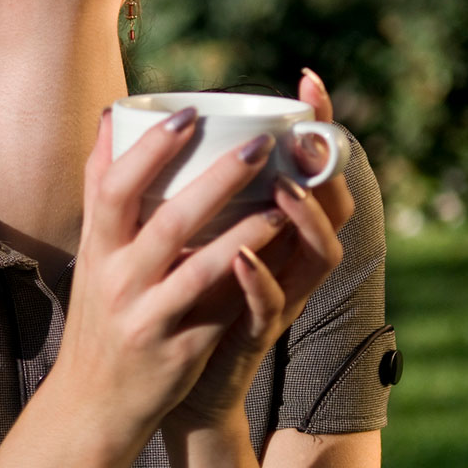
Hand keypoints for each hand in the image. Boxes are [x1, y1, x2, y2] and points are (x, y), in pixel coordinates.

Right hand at [52, 105, 290, 451]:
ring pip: (197, 265)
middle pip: (164, 219)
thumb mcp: (92, 252)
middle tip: (259, 141)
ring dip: (244, 225)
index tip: (190, 113)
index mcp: (97, 248)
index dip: (149, 148)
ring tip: (284, 191)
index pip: (112, 187)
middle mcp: (116, 279)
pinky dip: (248, 275)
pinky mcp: (175, 350)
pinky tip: (276, 250)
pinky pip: (217, 308)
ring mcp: (146, 316)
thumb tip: (110, 117)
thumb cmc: (101, 314)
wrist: (92, 403)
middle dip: (215, 177)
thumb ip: (102, 189)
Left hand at [162, 69, 354, 432]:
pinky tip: (238, 253)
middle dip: (326, 166)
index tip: (308, 81)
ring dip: (301, 219)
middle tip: (309, 132)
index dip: (317, 128)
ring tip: (282, 188)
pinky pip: (268, 308)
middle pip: (332, 207)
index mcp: (271, 229)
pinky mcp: (251, 337)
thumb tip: (135, 119)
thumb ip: (171, 184)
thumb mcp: (175, 234)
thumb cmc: (170, 299)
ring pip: (316, 256)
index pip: (309, 171)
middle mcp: (284, 260)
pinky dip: (259, 280)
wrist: (152, 386)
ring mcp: (275, 299)